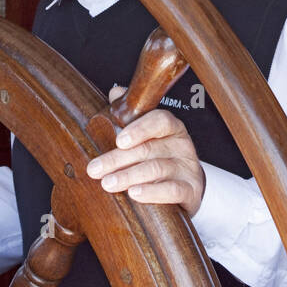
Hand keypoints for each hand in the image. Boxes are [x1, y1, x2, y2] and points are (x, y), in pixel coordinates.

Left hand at [86, 85, 205, 214]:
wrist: (187, 188)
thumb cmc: (161, 159)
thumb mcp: (148, 137)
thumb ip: (130, 116)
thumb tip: (114, 92)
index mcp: (171, 128)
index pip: (159, 120)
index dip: (139, 129)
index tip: (118, 140)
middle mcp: (181, 145)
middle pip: (149, 149)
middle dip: (118, 159)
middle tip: (95, 169)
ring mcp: (188, 168)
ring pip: (157, 169)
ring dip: (129, 176)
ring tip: (108, 183)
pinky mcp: (191, 191)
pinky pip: (172, 190)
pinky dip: (152, 192)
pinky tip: (134, 194)